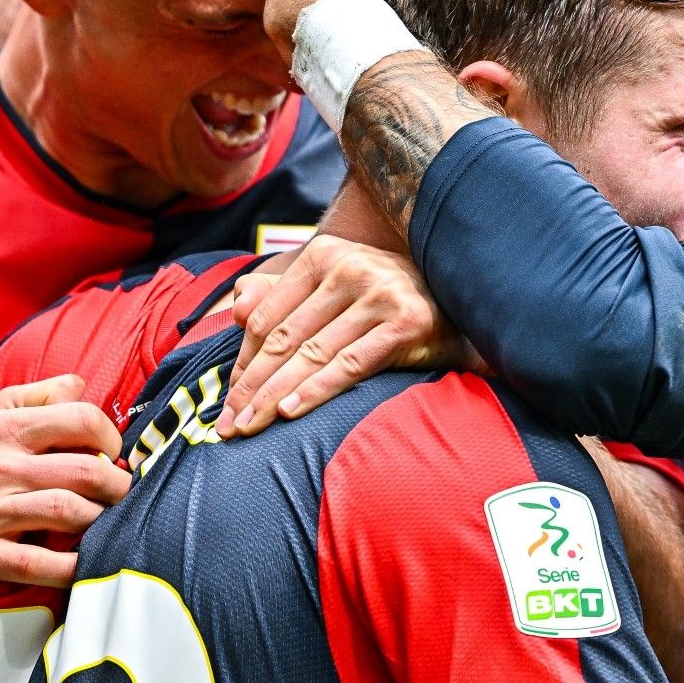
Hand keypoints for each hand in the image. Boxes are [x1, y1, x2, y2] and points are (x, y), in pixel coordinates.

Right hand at [0, 375, 129, 605]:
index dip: (110, 436)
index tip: (113, 454)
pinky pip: (43, 562)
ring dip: (100, 522)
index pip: (79, 418)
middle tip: (121, 495)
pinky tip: (84, 563)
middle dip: (117, 485)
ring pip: (68, 511)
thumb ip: (36, 399)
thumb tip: (79, 384)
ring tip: (105, 524)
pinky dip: (74, 566)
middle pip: (84, 469)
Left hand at [216, 235, 469, 437]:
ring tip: (247, 428)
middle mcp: (350, 267)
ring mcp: (380, 293)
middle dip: (251, 386)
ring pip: (312, 355)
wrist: (457, 304)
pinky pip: (348, 366)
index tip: (227, 398)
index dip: (244, 360)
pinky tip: (287, 413)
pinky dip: (314, 391)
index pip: (269, 316)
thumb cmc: (384, 303)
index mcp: (324, 254)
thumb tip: (235, 308)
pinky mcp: (404, 324)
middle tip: (226, 425)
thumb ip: (281, 297)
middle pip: (285, 338)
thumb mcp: (331, 291)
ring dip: (273, 397)